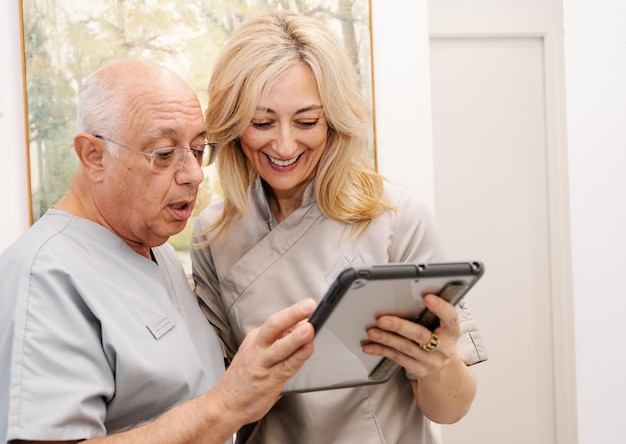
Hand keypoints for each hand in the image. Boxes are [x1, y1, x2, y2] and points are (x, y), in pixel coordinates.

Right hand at [211, 298, 315, 425]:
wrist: (224, 404)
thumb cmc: (243, 379)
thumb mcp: (256, 353)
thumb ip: (277, 342)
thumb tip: (301, 329)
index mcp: (255, 339)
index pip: (276, 322)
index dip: (294, 313)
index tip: (309, 305)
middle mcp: (257, 348)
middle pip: (274, 326)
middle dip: (292, 314)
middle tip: (308, 305)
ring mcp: (262, 364)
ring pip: (280, 347)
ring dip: (295, 337)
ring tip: (309, 328)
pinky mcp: (269, 381)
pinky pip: (286, 367)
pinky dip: (298, 357)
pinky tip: (307, 350)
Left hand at [362, 294, 461, 377]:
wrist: (444, 370)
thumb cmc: (440, 340)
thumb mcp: (443, 326)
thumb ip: (431, 313)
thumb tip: (406, 294)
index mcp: (452, 331)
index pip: (450, 318)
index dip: (440, 307)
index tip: (427, 297)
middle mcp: (443, 347)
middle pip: (420, 335)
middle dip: (399, 326)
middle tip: (382, 319)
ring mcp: (430, 361)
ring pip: (404, 347)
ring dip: (385, 338)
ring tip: (371, 331)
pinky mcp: (418, 369)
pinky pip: (396, 358)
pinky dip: (381, 350)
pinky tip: (370, 346)